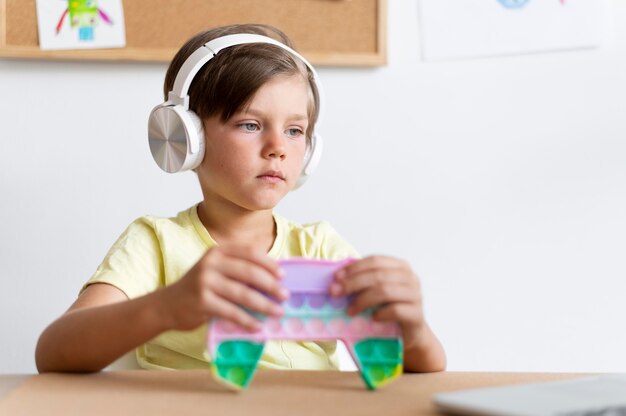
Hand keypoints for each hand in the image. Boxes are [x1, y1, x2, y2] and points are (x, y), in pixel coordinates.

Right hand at [160, 246, 287, 331]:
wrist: (168, 305)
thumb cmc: (200, 287)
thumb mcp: (216, 270)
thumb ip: (238, 270)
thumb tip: (274, 279)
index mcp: (218, 251)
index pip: (250, 252)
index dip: (269, 263)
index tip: (283, 275)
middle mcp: (211, 263)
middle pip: (249, 272)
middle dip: (270, 285)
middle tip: (285, 296)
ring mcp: (205, 281)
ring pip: (243, 293)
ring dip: (264, 305)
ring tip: (278, 312)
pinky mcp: (202, 301)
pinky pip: (231, 312)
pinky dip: (247, 320)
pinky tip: (257, 327)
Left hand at [329, 255, 425, 349]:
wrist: (410, 333)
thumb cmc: (389, 309)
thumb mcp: (376, 292)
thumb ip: (363, 282)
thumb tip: (336, 280)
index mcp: (400, 266)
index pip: (375, 261)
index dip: (354, 268)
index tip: (336, 277)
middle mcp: (410, 277)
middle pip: (378, 275)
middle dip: (352, 283)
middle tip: (335, 293)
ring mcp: (415, 295)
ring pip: (385, 291)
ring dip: (362, 301)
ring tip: (350, 311)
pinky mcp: (417, 314)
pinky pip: (396, 310)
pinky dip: (380, 314)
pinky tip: (372, 318)